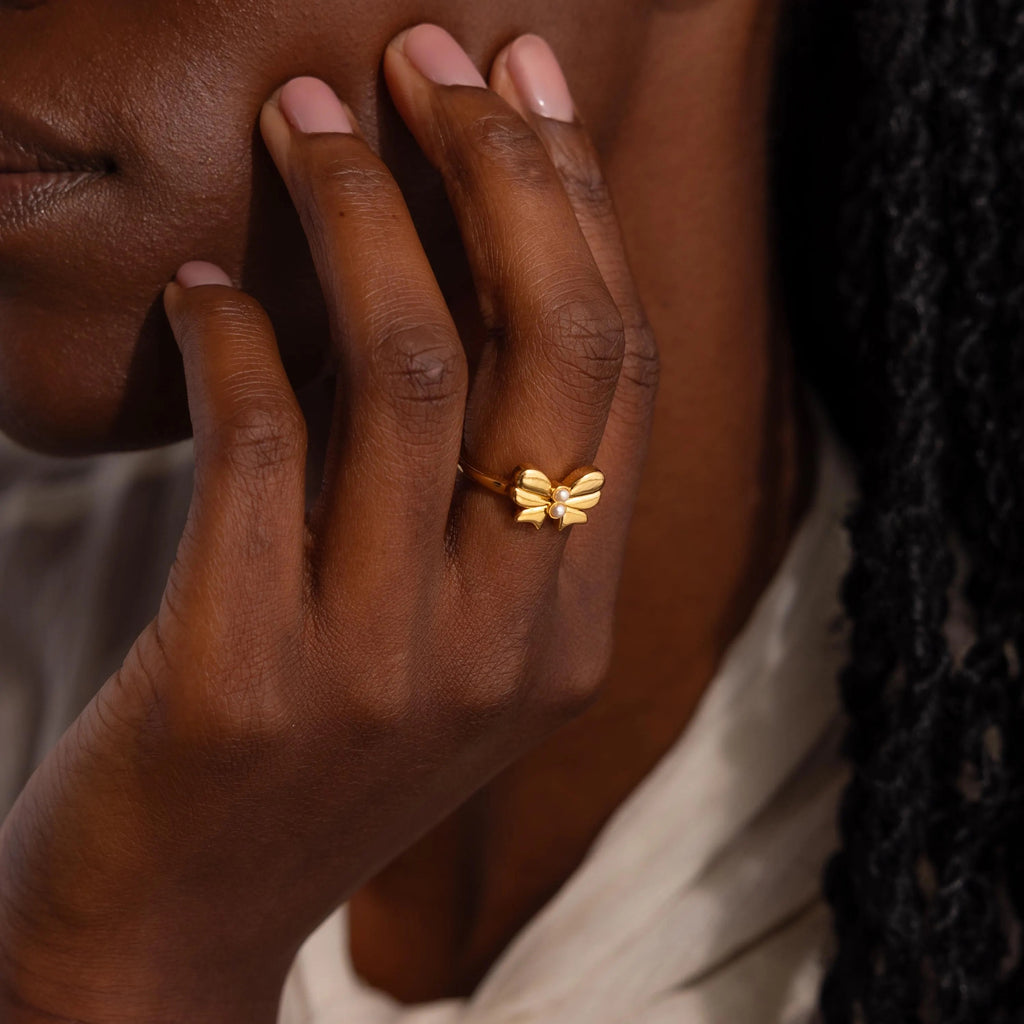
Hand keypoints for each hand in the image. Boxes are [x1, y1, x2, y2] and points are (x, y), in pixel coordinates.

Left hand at [0, 26, 657, 1023]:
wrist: (178, 920)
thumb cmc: (309, 763)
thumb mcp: (443, 645)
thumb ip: (487, 510)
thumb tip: (475, 300)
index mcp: (575, 627)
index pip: (617, 375)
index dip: (577, 212)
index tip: (527, 91)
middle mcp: (511, 641)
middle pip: (550, 347)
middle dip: (498, 173)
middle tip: (429, 58)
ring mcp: (388, 662)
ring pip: (409, 370)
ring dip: (356, 215)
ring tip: (302, 119)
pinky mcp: (249, 671)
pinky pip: (258, 441)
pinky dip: (227, 336)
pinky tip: (196, 289)